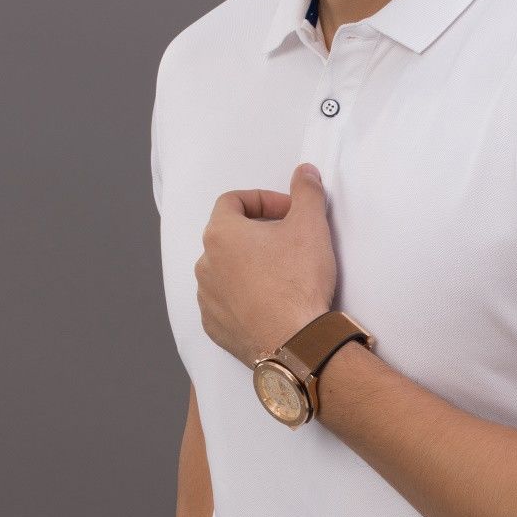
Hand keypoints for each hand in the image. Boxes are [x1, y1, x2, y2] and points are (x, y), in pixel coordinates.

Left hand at [195, 162, 336, 366]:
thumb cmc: (298, 282)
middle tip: (289, 243)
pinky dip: (243, 298)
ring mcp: (206, 299)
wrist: (295, 343)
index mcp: (220, 234)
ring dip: (249, 267)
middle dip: (257, 235)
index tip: (288, 212)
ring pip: (225, 271)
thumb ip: (307, 192)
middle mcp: (204, 264)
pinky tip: (270, 304)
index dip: (263, 200)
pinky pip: (225, 304)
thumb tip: (305, 173)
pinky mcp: (214, 327)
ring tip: (281, 277)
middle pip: (228, 237)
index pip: (233, 201)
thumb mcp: (311, 226)